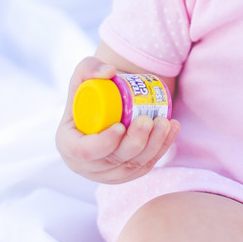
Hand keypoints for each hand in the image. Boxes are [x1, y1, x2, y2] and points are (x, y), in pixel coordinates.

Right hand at [55, 56, 179, 183]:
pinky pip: (146, 166)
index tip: (120, 126)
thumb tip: (109, 72)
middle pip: (115, 160)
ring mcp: (109, 173)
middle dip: (136, 142)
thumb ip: (89, 68)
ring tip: (165, 122)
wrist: (104, 109)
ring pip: (134, 166)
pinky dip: (162, 149)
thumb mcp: (83, 76)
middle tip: (149, 120)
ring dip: (154, 146)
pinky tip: (172, 129)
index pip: (85, 151)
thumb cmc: (90, 94)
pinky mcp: (128, 174)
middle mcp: (87, 165)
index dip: (104, 143)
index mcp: (70, 145)